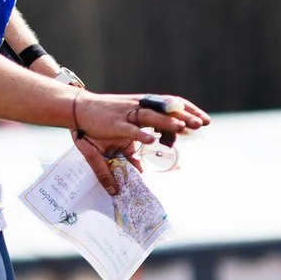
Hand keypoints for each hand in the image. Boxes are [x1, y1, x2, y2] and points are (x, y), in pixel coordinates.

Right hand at [66, 92, 210, 192]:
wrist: (77, 109)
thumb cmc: (98, 124)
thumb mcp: (119, 140)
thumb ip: (130, 156)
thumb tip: (141, 172)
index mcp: (142, 109)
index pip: (170, 106)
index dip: (187, 111)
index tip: (203, 121)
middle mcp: (138, 109)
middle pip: (165, 109)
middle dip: (185, 116)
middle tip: (202, 123)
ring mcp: (126, 115)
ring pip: (151, 116)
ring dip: (167, 122)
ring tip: (184, 127)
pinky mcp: (114, 124)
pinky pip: (130, 129)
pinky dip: (141, 135)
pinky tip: (152, 140)